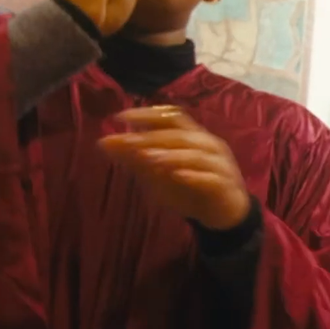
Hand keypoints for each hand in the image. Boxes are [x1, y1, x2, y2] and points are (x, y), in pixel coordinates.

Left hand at [99, 106, 251, 230]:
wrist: (223, 215)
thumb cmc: (189, 189)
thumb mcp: (157, 175)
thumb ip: (134, 159)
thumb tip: (104, 143)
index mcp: (193, 136)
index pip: (171, 116)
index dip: (147, 114)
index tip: (120, 117)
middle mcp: (208, 144)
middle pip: (180, 134)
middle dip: (151, 137)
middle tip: (127, 142)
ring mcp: (220, 164)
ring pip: (196, 153)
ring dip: (170, 155)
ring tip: (147, 159)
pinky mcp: (225, 185)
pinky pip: (210, 177)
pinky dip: (193, 175)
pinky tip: (176, 176)